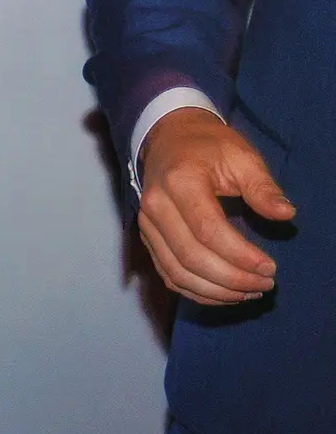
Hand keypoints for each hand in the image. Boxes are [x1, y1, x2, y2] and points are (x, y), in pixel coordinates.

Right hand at [137, 105, 297, 305]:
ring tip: (250, 291)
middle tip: (266, 283)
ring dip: (216, 291)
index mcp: (179, 183)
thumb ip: (263, 187)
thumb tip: (285, 214)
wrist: (169, 139)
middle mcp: (155, 207)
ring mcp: (146, 226)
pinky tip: (226, 294)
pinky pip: (169, 275)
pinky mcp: (147, 239)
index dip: (240, 255)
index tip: (270, 267)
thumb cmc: (209, 148)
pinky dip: (197, 292)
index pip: (208, 230)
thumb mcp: (242, 157)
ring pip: (177, 273)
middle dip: (232, 278)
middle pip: (191, 257)